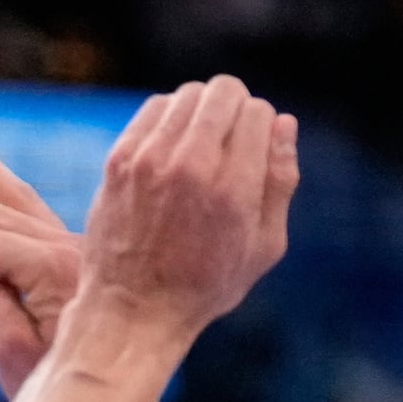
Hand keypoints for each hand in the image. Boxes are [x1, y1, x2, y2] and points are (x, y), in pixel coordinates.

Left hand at [68, 78, 299, 345]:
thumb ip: (281, 181)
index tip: (255, 150)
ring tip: (203, 145)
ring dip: (202, 110)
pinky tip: (174, 146)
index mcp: (232, 189)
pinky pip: (154, 109)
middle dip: (236, 108)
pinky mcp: (119, 160)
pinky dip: (170, 118)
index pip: (257, 112)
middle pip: (223, 92)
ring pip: (187, 94)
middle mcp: (189, 167)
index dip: (263, 126)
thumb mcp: (264, 246)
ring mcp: (149, 160)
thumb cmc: (206, 284)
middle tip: (231, 141)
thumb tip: (284, 123)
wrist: (133, 308)